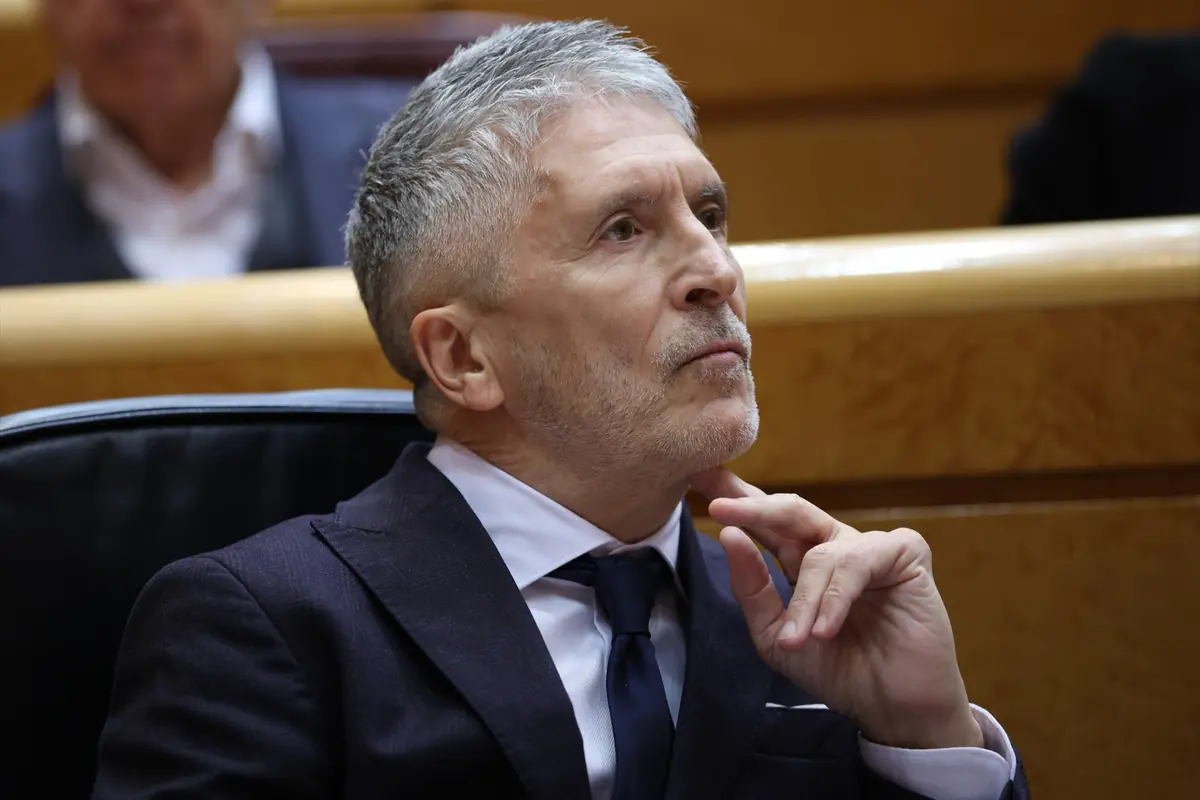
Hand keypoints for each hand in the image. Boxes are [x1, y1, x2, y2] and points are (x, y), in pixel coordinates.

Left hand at [689, 467, 982, 750]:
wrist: (891, 708)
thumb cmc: (837, 669)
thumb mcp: (776, 635)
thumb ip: (751, 589)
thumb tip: (728, 535)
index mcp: (800, 558)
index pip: (762, 520)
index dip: (733, 497)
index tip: (695, 474)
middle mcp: (833, 545)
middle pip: (789, 509)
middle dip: (752, 507)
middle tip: (719, 508)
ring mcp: (869, 546)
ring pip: (820, 553)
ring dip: (805, 601)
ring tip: (798, 640)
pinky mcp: (905, 555)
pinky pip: (860, 561)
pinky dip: (837, 597)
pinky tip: (827, 629)